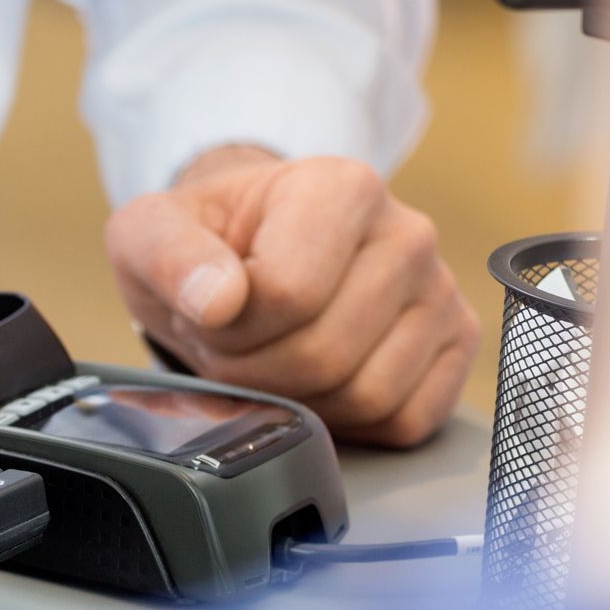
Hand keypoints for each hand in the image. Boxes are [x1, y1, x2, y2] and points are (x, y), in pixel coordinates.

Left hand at [105, 145, 479, 446]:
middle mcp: (408, 234)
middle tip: (234, 343)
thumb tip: (217, 301)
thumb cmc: (207, 245)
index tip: (212, 309)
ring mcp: (440, 292)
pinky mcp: (457, 346)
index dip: (230, 327)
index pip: (288, 294)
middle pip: (324, 355)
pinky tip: (318, 382)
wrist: (247, 254)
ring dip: (299, 400)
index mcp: (342, 187)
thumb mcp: (152, 233)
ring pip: (367, 395)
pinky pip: (406, 420)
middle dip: (256, 370)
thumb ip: (168, 254)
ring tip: (272, 355)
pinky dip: (350, 422)